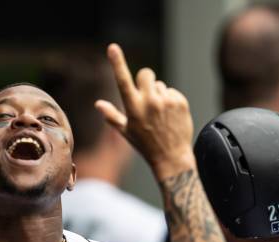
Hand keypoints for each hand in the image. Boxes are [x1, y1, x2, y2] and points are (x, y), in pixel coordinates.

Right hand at [95, 43, 195, 180]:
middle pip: (146, 73)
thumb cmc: (145, 145)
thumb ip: (111, 116)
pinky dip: (170, 101)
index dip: (117, 62)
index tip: (112, 47)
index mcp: (133, 108)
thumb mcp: (125, 132)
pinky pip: (172, 92)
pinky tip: (169, 116)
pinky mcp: (180, 102)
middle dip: (145, 80)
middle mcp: (149, 102)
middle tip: (146, 96)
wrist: (171, 157)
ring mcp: (166, 102)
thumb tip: (98, 104)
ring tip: (159, 114)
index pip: (122, 80)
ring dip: (158, 94)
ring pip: (160, 85)